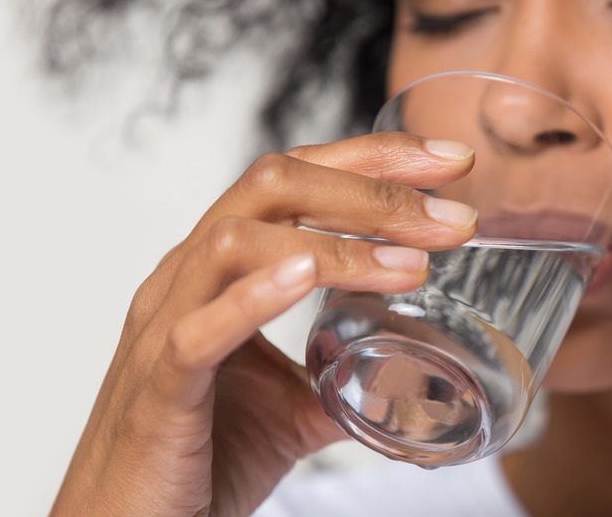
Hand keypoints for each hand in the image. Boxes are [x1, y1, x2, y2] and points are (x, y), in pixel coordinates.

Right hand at [50, 133, 476, 515]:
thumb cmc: (200, 454)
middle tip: (453, 219)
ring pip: (237, 242)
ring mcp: (165, 325)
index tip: (450, 163)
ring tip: (413, 266)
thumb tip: (415, 369)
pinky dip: (255, 297)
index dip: (373, 159)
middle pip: (273, 185)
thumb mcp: (295, 404)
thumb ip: (349, 374)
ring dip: (337, 245)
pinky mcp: (158, 387)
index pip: (296, 178)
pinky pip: (196, 329)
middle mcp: (189, 278)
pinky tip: (307, 276)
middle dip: (373, 191)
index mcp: (220, 268)